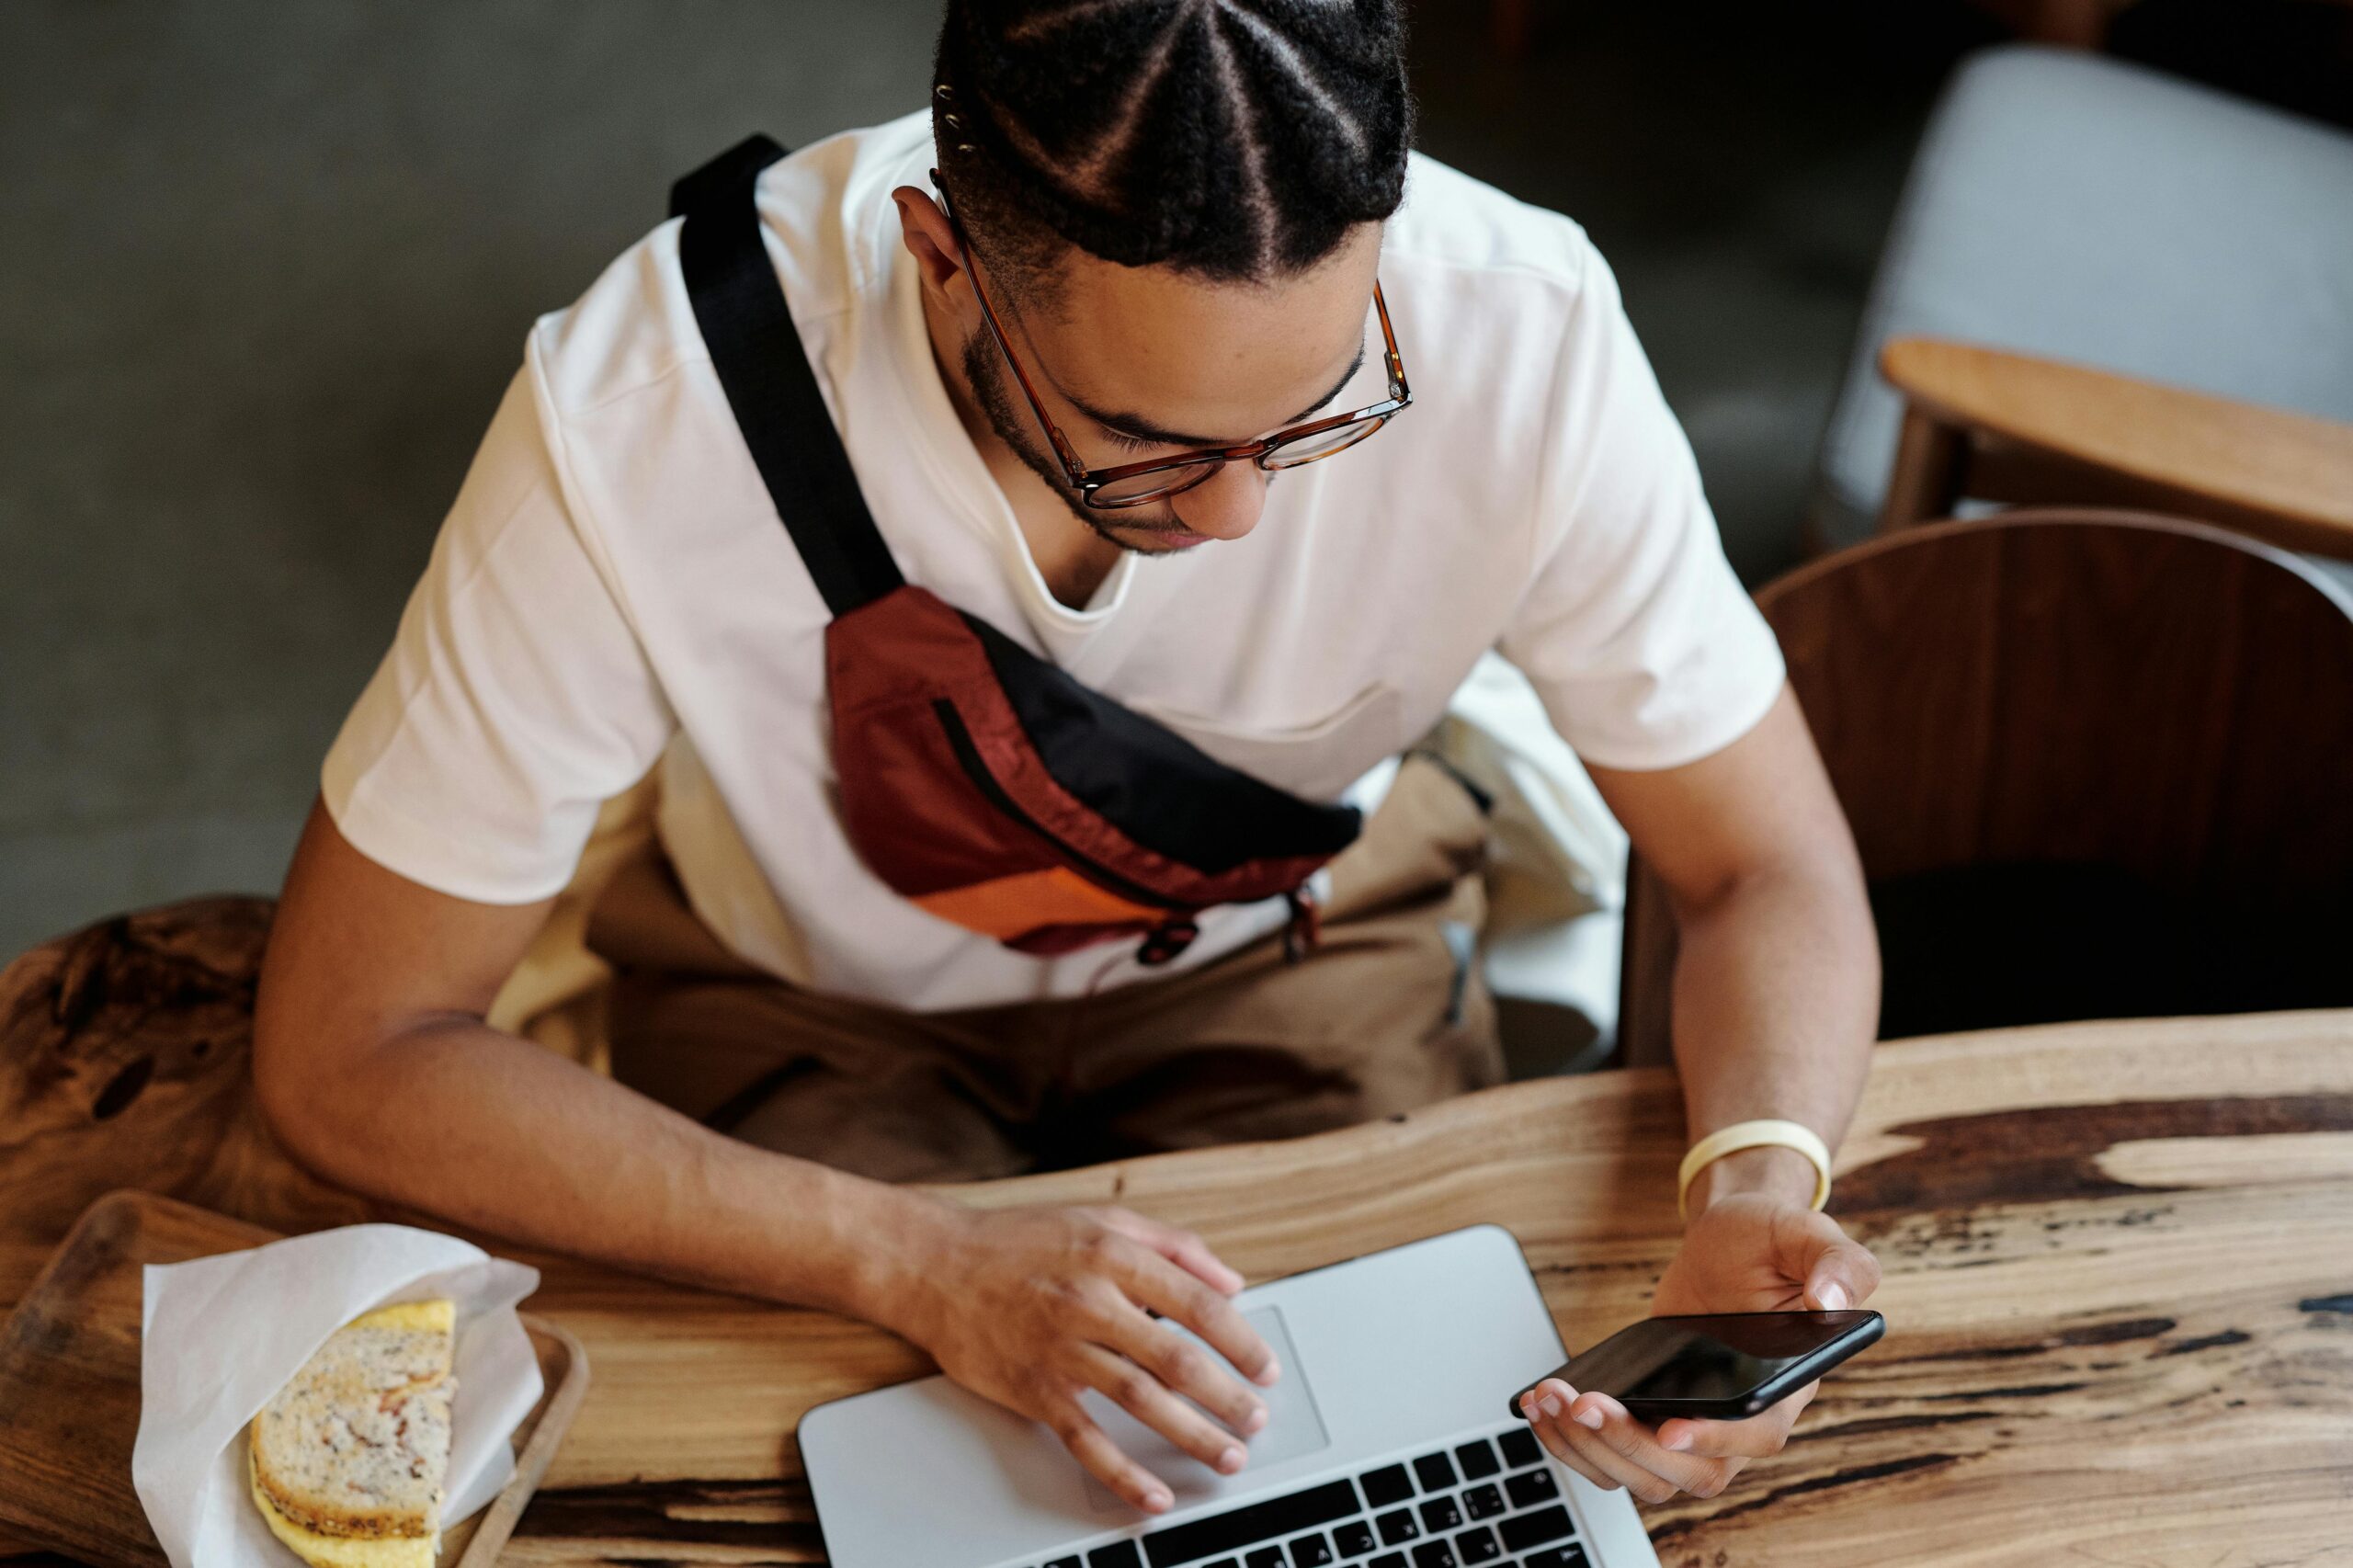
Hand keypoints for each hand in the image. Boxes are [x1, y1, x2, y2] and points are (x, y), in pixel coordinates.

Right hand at [881, 1201, 1279, 1513]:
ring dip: (1193, 1434)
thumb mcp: (1101, 1220)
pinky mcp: (1033, 1389)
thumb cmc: (1019, 1240)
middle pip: (1177, 1359)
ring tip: (1228, 1456)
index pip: (1198, 1305)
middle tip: (1257, 1419)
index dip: (1241, 1341)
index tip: (1265, 1367)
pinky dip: (1123, 1472)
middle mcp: (1090, 1302)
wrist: (933, 1266)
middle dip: (1228, 1396)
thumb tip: (1232, 1282)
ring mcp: (1060, 1350)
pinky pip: (1085, 1439)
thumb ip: (1173, 1246)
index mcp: (1114, 1257)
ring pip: (1141, 1400)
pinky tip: (1152, 1494)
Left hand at [1521, 1168, 1879, 1504]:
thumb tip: (1831, 1299)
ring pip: (1644, 1475)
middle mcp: (1739, 1424)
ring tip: (1551, 1400)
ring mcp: (1691, 1425)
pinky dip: (1570, 1441)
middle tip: (1583, 1404)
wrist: (1728, 1241)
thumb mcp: (1809, 1235)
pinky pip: (1612, 1455)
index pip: (1754, 1437)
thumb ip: (1839, 1264)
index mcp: (1786, 1389)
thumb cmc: (1772, 1241)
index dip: (1713, 1439)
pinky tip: (1538, 1403)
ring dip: (1590, 1448)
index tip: (1668, 1426)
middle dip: (1630, 1446)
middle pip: (1689, 1473)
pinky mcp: (1651, 1416)